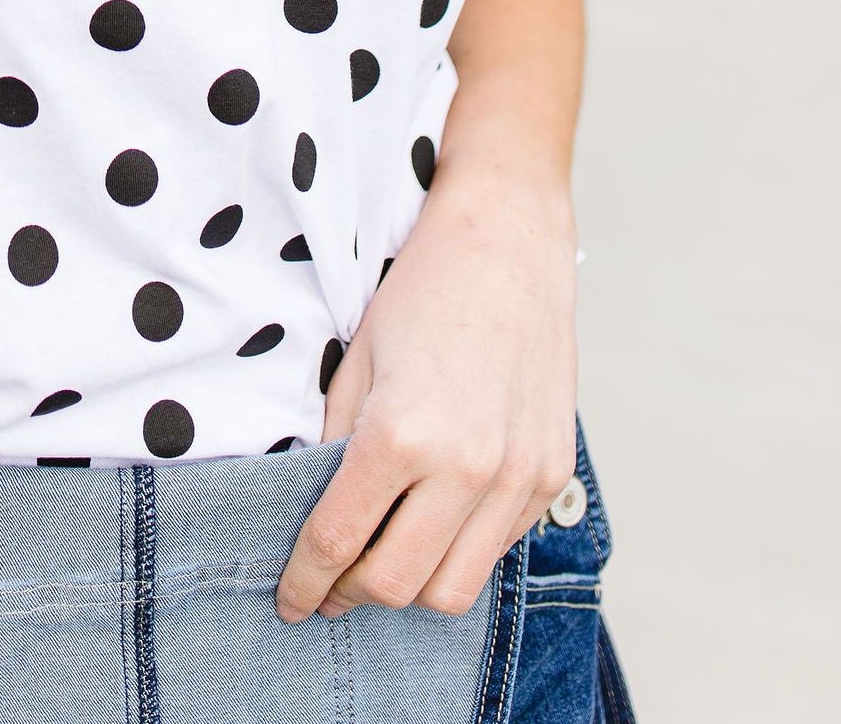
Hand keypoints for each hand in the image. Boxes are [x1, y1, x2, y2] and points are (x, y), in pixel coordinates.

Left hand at [275, 169, 577, 623]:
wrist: (507, 240)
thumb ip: (334, 445)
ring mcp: (516, 478)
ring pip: (454, 590)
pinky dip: (458, 552)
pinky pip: (497, 550)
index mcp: (402, 434)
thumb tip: (316, 514)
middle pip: (397, 586)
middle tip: (329, 582)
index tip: (291, 601)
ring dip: (409, 586)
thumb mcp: (355, 362)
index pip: (340, 541)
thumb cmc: (424, 290)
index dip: (306, 581)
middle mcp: (466, 468)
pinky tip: (433, 520)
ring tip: (380, 558)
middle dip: (352, 593)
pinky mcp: (549, 475)